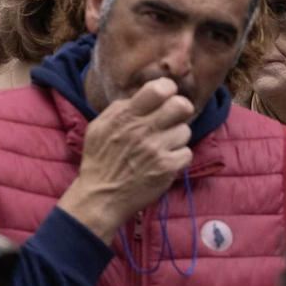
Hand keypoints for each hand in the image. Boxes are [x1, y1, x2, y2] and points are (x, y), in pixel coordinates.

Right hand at [57, 78, 194, 240]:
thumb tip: (142, 96)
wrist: (101, 196)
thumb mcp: (98, 127)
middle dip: (181, 110)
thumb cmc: (99, 160)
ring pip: (185, 131)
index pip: (159, 89)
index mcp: (125, 116)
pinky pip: (187, 153)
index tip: (165, 97)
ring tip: (161, 146)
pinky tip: (164, 162)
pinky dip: (178, 158)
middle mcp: (142, 130)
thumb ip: (119, 109)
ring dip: (176, 138)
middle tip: (173, 118)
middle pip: (181, 106)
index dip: (167, 90)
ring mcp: (156, 149)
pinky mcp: (167, 168)